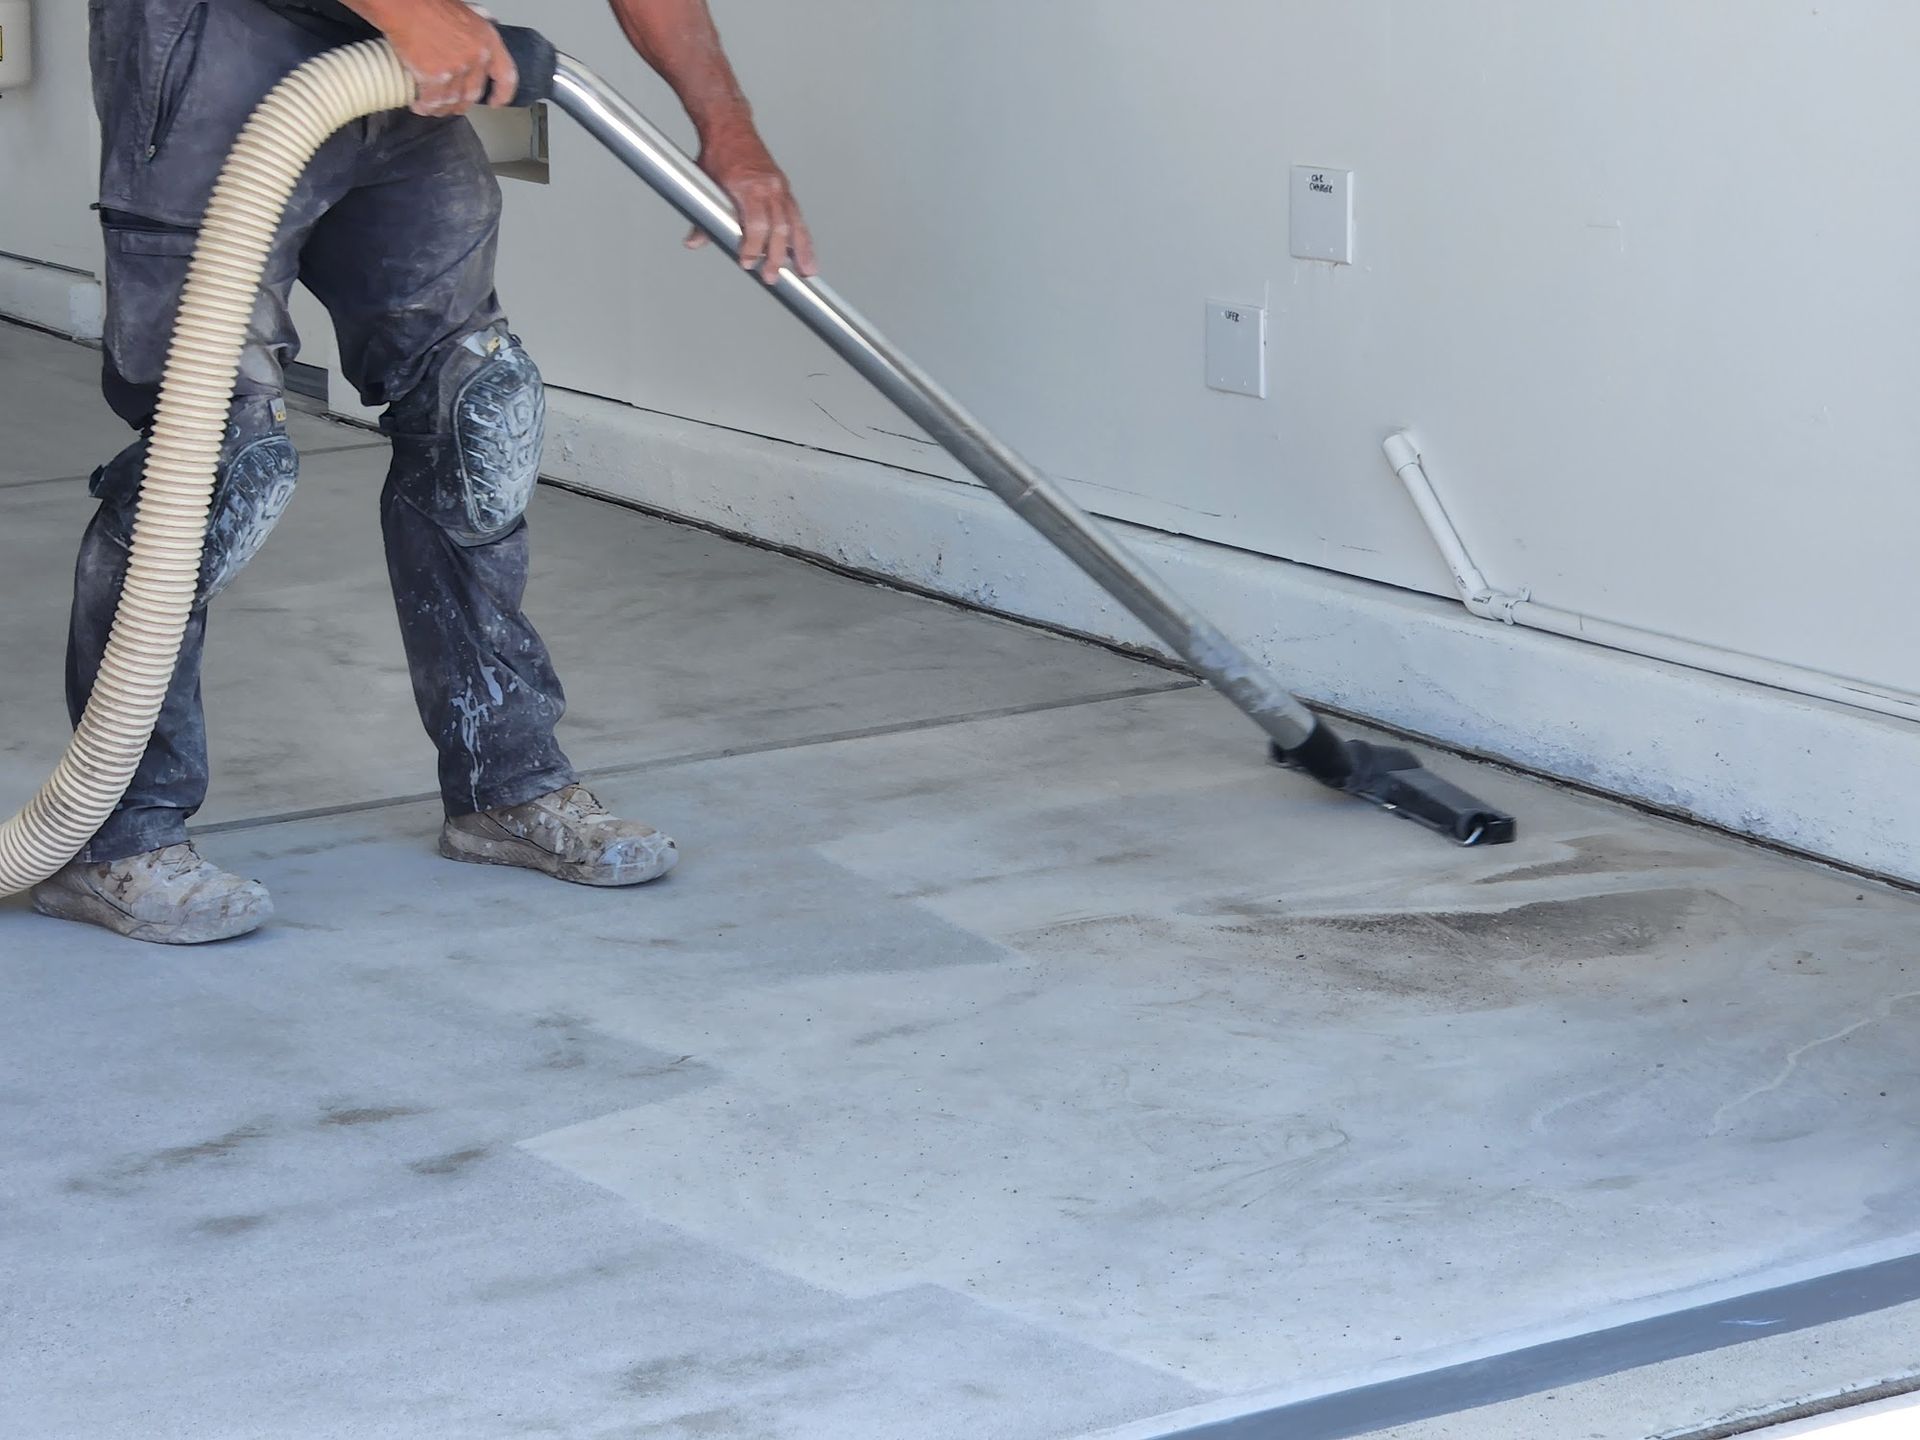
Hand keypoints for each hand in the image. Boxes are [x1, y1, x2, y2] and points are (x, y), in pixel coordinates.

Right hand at [361, 0, 516, 116]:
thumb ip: (478, 23)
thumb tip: (490, 18)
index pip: (506, 76)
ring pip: (452, 100)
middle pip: (473, 93)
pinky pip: (433, 100)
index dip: (502, 94)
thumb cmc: (430, 3)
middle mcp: (477, 56)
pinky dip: (425, 106)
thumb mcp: (466, 9)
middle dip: (461, 105)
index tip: (495, 103)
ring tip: (431, 108)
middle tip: (451, 107)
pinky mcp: (435, 77)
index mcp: (488, 40)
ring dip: (441, 108)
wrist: (404, 4)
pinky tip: (419, 106)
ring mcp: (457, 68)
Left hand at [688, 124, 817, 283]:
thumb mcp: (705, 184)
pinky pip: (797, 216)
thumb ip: (701, 217)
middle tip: (770, 277)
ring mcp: (779, 186)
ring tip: (806, 272)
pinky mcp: (784, 188)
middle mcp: (767, 186)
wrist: (730, 125)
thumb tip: (694, 241)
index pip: (755, 223)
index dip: (752, 246)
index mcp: (747, 185)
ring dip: (801, 250)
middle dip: (775, 256)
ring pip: (794, 223)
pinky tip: (807, 254)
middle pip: (778, 228)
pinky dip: (802, 236)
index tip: (747, 263)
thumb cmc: (718, 153)